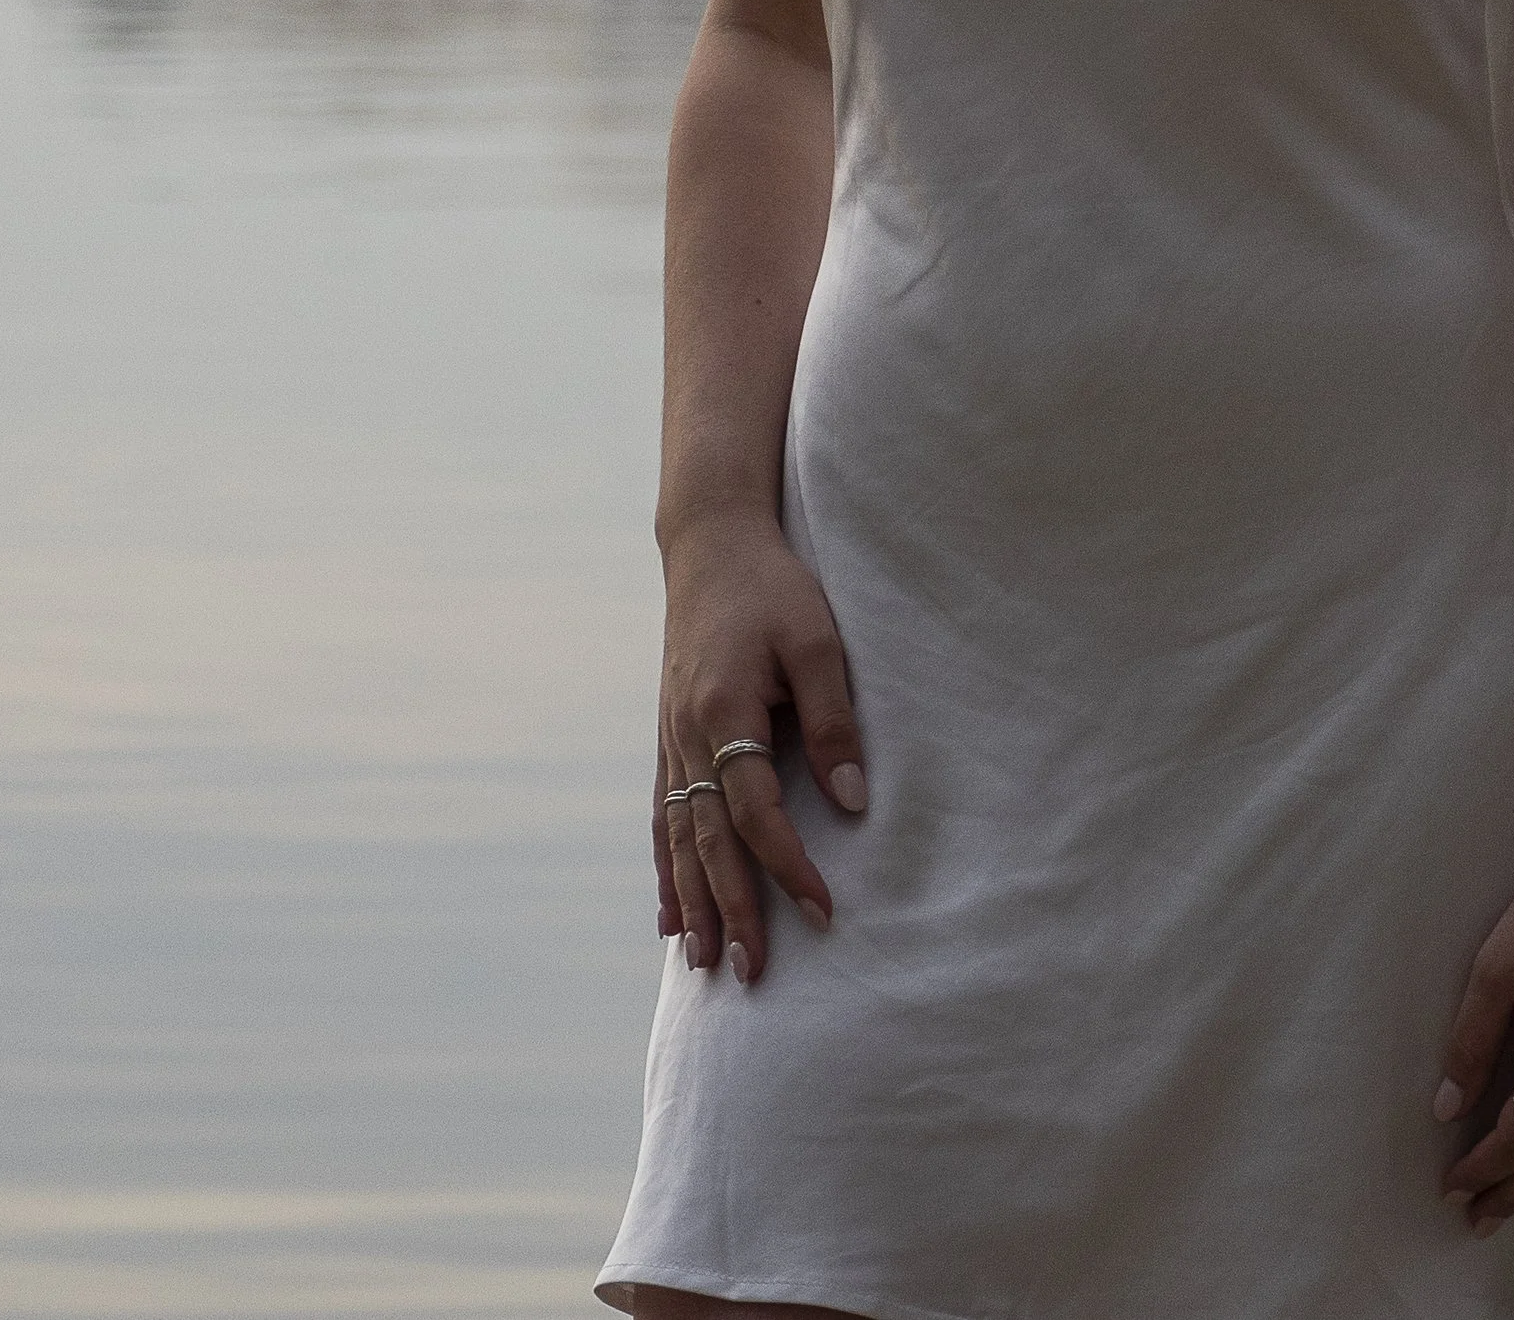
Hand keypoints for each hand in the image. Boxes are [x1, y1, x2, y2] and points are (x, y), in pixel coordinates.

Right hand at [652, 509, 866, 986]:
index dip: (787, 866)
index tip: (822, 911)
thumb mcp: (817, 640)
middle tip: (751, 972)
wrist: (710, 542)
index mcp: (722, 710)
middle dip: (730, 907)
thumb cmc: (773, 587)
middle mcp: (685, 733)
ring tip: (701, 963)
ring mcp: (669, 736)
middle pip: (706, 839)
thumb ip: (832, 720)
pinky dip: (664, 868)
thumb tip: (852, 803)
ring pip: (676, 836)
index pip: (755, 810)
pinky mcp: (667, 734)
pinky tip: (668, 913)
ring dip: (690, 901)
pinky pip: (661, 815)